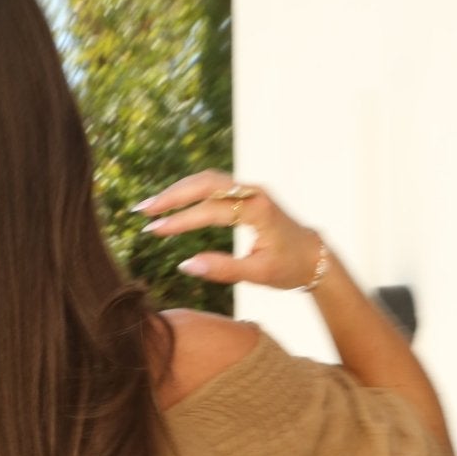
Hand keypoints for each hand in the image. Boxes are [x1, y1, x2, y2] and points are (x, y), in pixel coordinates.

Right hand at [134, 171, 322, 291]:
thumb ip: (222, 269)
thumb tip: (185, 265)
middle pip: (205, 183)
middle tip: (143, 211)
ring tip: (151, 208)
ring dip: (178, 191)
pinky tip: (171, 204)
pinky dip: (190, 192)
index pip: (211, 211)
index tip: (155, 231)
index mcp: (258, 211)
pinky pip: (213, 185)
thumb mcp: (257, 275)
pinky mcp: (246, 193)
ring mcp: (250, 190)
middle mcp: (253, 193)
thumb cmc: (288, 268)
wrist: (313, 255)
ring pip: (208, 180)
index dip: (181, 221)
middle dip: (172, 195)